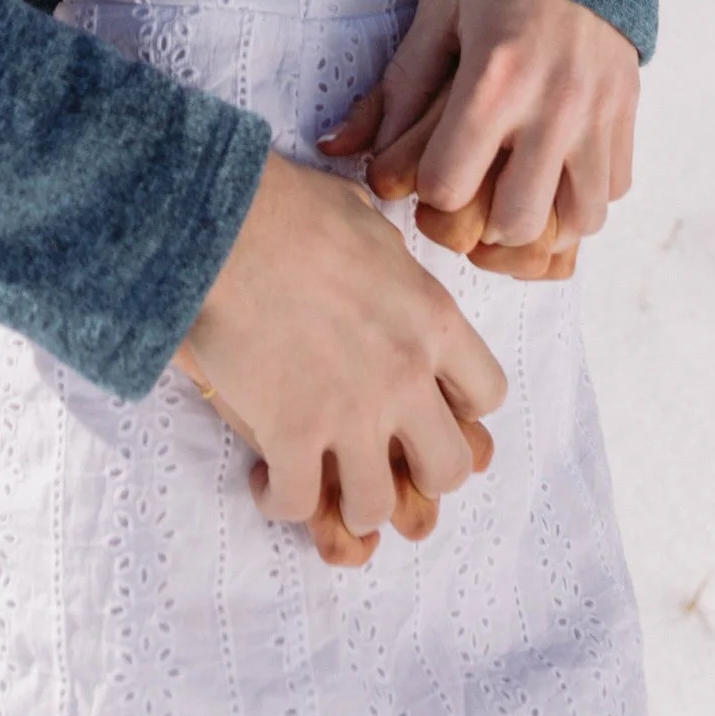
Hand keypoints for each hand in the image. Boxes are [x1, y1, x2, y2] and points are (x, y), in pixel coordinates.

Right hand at [180, 156, 507, 546]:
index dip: (461, 406)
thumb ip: (393, 263)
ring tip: (326, 479)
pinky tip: (267, 480)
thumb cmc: (293, 209)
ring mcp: (350, 414)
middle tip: (385, 455)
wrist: (226, 225)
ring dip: (352, 500)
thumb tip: (384, 262)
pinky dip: (281, 501)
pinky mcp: (291, 436)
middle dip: (419, 472)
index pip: (488, 393)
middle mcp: (405, 378)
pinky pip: (298, 504)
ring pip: (377, 507)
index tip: (429, 401)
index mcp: (433, 321)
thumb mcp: (370, 221)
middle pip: (448, 469)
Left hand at [320, 0, 637, 266]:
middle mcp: (553, 105)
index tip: (431, 171)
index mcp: (494, 79)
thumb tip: (335, 148)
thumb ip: (393, 89)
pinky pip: (614, 190)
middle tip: (474, 196)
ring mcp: (598, 113)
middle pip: (517, 223)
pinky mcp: (627, 113)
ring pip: (579, 220)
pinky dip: (584, 196)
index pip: (450, 187)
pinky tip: (556, 172)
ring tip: (517, 195)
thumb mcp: (436, 16)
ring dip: (543, 221)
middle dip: (485, 225)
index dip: (430, 192)